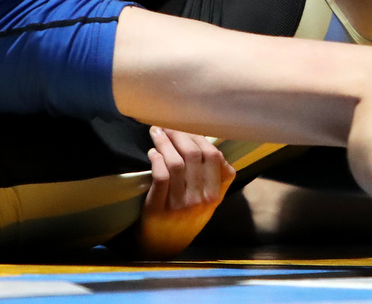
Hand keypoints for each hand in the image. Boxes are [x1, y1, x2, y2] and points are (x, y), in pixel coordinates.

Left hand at [131, 127, 235, 258]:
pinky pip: (160, 177)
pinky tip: (153, 152)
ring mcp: (180, 206)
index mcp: (216, 196)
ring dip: (165, 143)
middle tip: (167, 125)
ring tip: (157, 132)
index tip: (187, 127)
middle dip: (179, 135)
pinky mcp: (158, 209)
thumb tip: (212, 142)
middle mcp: (201, 201)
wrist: (164, 245)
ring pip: (176, 164)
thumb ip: (217, 177)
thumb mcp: (209, 201)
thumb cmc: (187, 217)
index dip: (199, 137)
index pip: (214, 157)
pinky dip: (157, 160)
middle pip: (194, 156)